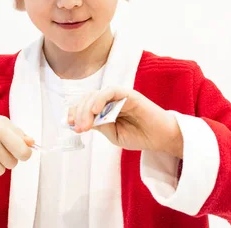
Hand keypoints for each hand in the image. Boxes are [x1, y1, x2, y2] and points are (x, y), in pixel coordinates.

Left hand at [68, 87, 183, 157]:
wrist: (160, 138)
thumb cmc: (138, 135)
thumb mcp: (112, 134)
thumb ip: (98, 125)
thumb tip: (79, 122)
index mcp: (105, 108)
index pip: (84, 104)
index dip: (75, 112)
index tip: (69, 124)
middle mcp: (110, 99)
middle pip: (87, 99)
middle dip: (79, 113)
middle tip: (78, 129)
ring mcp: (119, 96)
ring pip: (96, 95)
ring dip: (87, 109)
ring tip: (85, 125)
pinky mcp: (129, 94)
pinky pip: (111, 91)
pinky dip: (100, 99)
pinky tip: (96, 111)